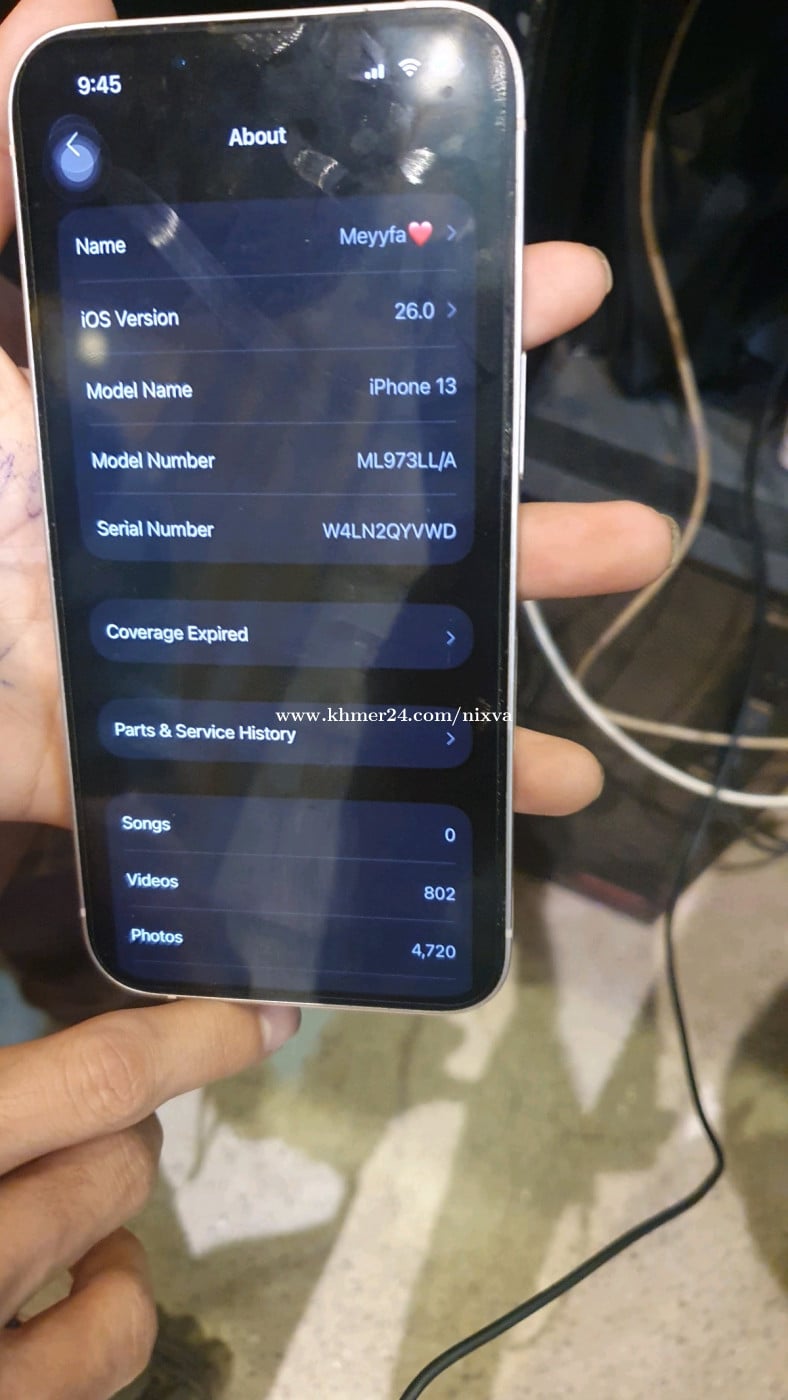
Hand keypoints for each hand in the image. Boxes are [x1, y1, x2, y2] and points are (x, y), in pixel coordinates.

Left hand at [0, 14, 671, 827]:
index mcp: (184, 430)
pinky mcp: (203, 751)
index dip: (450, 319)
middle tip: (633, 524)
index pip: (339, 362)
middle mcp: (227, 538)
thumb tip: (60, 11)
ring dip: (517, 645)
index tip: (554, 286)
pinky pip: (342, 777)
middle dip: (519, 507)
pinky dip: (451, 786)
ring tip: (607, 638)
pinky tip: (543, 788)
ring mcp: (224, 649)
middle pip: (395, 520)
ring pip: (396, 649)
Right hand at [0, 998, 298, 1396]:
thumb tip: (68, 1044)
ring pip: (124, 1248)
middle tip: (82, 1121)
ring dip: (109, 1209)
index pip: (101, 1080)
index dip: (197, 1039)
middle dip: (122, 1126)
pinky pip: (109, 1344)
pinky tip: (60, 1284)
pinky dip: (106, 1299)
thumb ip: (11, 1083)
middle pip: (120, 1160)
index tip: (262, 1016)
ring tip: (58, 1204)